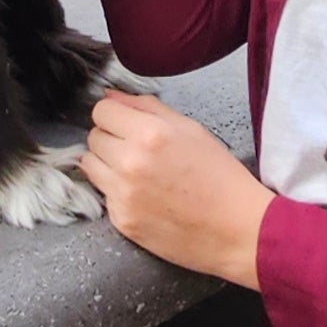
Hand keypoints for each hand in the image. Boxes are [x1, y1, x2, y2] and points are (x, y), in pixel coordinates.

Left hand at [81, 91, 272, 289]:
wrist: (236, 230)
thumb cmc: (221, 177)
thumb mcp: (191, 129)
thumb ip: (148, 107)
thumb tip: (113, 96)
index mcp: (150, 133)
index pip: (101, 111)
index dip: (114, 113)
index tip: (124, 121)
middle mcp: (130, 162)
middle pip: (93, 137)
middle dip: (110, 137)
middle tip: (136, 147)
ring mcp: (123, 194)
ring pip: (89, 165)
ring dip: (106, 163)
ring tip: (135, 170)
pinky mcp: (121, 220)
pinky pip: (103, 194)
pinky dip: (117, 191)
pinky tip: (143, 194)